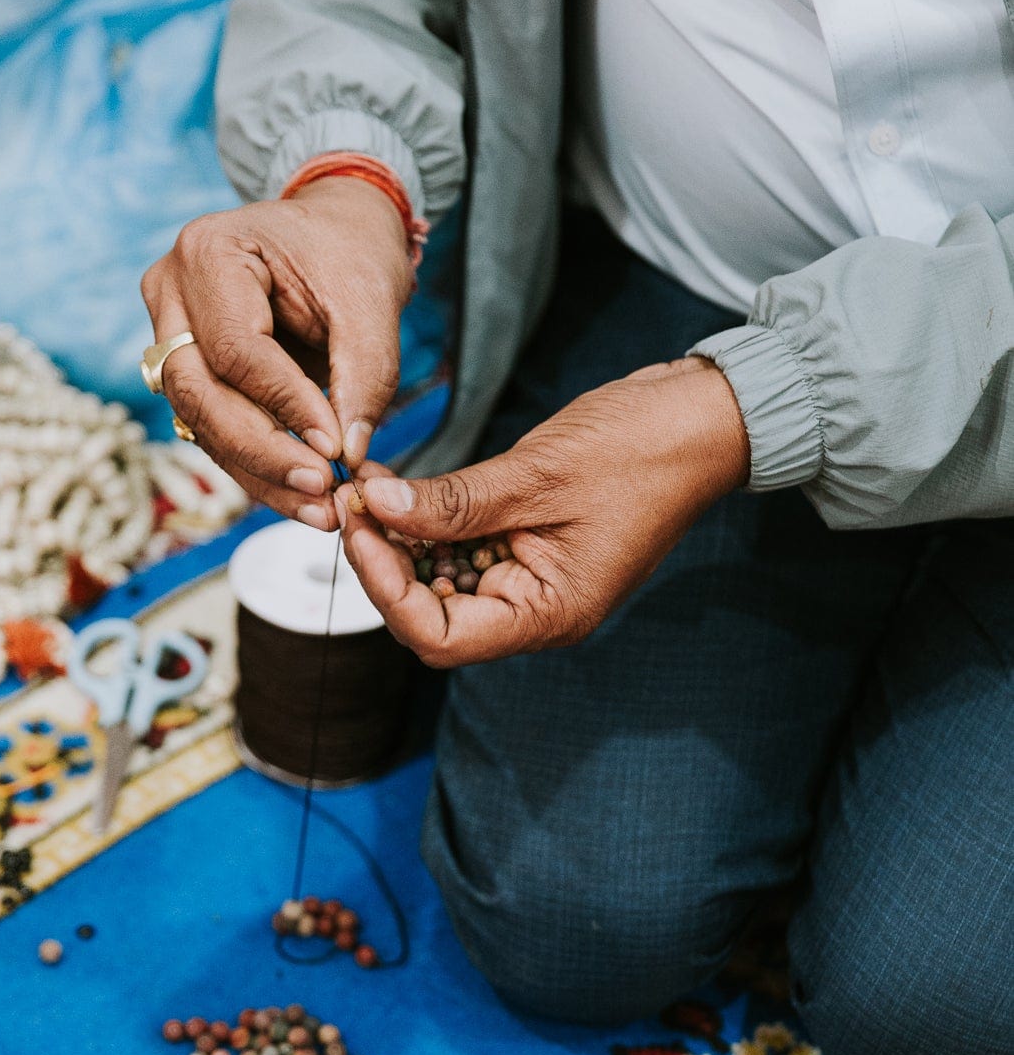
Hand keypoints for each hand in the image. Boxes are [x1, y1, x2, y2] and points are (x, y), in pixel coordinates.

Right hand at [141, 176, 414, 528]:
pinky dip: (258, 466)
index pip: (235, 349)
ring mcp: (169, 331)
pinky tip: (300, 495)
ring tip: (318, 508)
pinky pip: (214, 427)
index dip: (285, 406)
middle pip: (200, 392)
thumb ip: (366, 372)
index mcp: (209, 251)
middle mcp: (171, 291)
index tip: (336, 450)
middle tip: (321, 492)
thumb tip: (349, 453)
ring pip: (200, 421)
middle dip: (262, 452)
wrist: (335, 230)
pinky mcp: (187, 368)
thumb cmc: (350, 247)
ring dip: (259, 472)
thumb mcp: (373, 296)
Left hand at [337, 357, 749, 665]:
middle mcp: (536, 609)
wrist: (702, 417)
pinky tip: (399, 485)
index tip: (358, 527)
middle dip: (385, 561)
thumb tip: (375, 508)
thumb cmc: (642, 448)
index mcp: (549, 614)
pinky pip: (463, 549)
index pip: (440, 637)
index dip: (386, 589)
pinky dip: (428, 522)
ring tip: (368, 485)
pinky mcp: (528, 545)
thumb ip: (454, 501)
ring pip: (441, 580)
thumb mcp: (537, 473)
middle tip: (351, 499)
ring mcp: (532, 578)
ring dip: (400, 539)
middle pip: (431, 615)